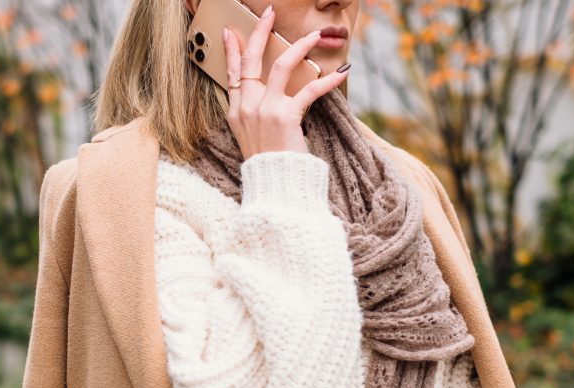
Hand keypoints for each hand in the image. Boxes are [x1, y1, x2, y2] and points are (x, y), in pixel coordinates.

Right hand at [222, 5, 350, 160]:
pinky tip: (342, 72)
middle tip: (269, 13)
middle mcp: (248, 107)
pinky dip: (328, 80)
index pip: (232, 74)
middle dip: (260, 32)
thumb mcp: (251, 139)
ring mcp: (265, 110)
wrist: (273, 185)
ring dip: (299, 46)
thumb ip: (254, 116)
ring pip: (280, 64)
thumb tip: (267, 99)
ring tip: (314, 36)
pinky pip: (309, 90)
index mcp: (236, 112)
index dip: (231, 51)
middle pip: (251, 60)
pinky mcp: (286, 116)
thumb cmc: (267, 165)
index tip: (232, 32)